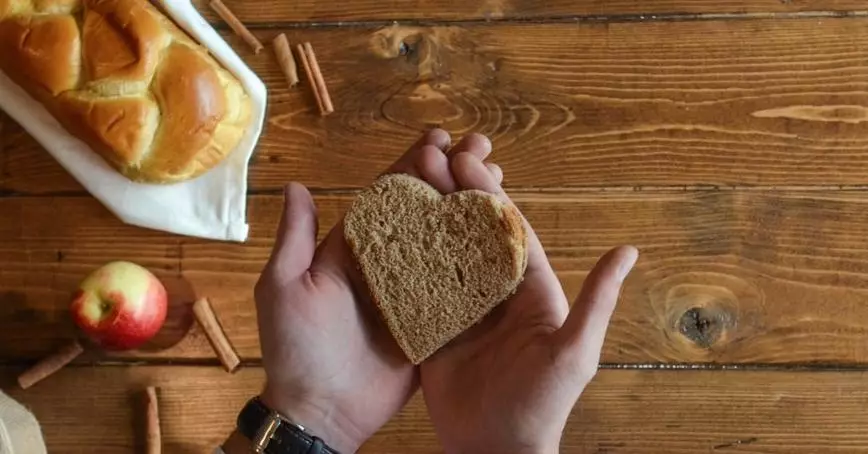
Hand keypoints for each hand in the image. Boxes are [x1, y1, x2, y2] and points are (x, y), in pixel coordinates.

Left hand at [252, 130, 501, 451]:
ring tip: (500, 180)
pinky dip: (482, 262)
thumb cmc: (295, 349)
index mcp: (355, 249)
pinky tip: (506, 236)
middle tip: (483, 148)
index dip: (412, 164)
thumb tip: (297, 184)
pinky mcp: (434, 321)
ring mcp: (415, 292)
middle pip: (426, 210)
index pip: (387, 195)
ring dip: (472, 209)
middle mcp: (389, 264)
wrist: (321, 411)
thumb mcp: (284, 288)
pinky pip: (460, 288)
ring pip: (449, 241)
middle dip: (453, 176)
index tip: (440, 136)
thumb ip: (295, 239)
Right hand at [420, 141, 638, 453]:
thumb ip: (596, 301)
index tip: (466, 162)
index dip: (487, 195)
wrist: (496, 451)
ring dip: (424, 220)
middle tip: (428, 157)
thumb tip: (629, 250)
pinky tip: (383, 237)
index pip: (507, 231)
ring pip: (440, 254)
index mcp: (529, 289)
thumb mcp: (575, 351)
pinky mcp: (433, 329)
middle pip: (469, 234)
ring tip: (402, 183)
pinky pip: (416, 290)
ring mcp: (461, 310)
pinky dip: (401, 263)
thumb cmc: (543, 405)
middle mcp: (494, 293)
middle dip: (451, 195)